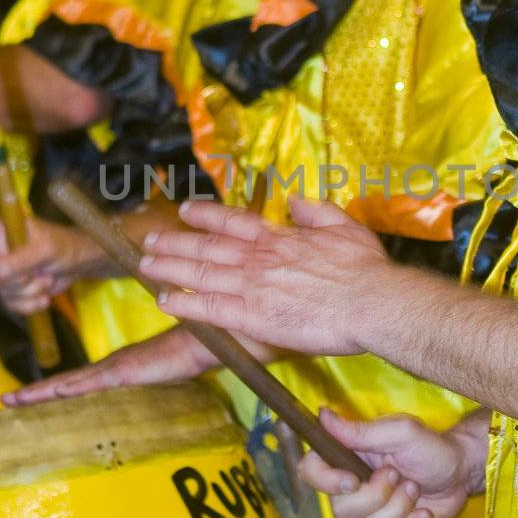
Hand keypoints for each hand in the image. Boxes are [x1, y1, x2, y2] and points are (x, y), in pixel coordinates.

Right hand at [0, 215, 98, 313]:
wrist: (79, 264)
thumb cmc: (65, 246)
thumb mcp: (46, 249)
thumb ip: (21, 260)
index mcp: (0, 230)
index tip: (4, 265)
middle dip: (20, 279)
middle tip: (39, 270)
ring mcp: (5, 271)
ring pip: (3, 293)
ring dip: (30, 291)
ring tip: (47, 278)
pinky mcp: (13, 289)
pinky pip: (12, 304)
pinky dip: (30, 304)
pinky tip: (45, 297)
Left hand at [1, 325, 216, 406]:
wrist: (199, 341)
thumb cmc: (185, 354)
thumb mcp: (160, 373)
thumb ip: (148, 379)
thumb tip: (142, 390)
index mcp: (115, 368)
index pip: (76, 382)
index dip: (50, 390)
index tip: (26, 396)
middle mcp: (107, 367)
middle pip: (63, 384)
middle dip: (33, 393)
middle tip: (5, 400)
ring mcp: (113, 369)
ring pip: (67, 385)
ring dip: (38, 394)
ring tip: (12, 400)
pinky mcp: (122, 372)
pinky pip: (88, 385)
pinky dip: (65, 390)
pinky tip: (49, 394)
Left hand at [139, 197, 392, 355]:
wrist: (372, 302)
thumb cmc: (365, 269)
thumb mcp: (344, 226)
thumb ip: (314, 210)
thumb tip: (293, 200)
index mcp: (280, 237)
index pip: (234, 221)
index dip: (207, 216)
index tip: (186, 210)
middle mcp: (260, 258)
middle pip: (207, 247)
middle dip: (175, 242)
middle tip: (149, 240)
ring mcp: (253, 287)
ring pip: (201, 275)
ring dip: (170, 269)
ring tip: (146, 265)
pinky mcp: (254, 317)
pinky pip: (210, 309)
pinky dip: (185, 305)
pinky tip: (164, 301)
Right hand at [298, 409, 479, 517]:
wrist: (460, 474)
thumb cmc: (431, 447)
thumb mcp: (401, 432)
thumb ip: (361, 430)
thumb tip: (323, 415)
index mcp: (347, 457)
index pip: (311, 471)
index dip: (326, 481)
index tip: (353, 480)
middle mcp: (351, 487)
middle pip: (340, 509)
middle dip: (377, 497)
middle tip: (399, 475)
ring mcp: (369, 513)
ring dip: (398, 510)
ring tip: (415, 489)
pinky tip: (423, 512)